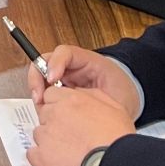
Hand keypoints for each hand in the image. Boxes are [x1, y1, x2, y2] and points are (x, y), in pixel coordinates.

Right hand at [27, 43, 143, 118]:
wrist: (128, 98)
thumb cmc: (124, 92)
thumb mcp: (117, 94)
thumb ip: (102, 98)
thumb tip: (82, 103)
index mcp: (87, 61)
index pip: (64, 52)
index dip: (55, 63)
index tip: (52, 79)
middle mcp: (72, 66)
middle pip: (44, 62)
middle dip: (37, 78)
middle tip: (39, 97)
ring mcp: (64, 77)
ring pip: (40, 77)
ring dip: (37, 90)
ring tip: (42, 107)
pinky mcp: (60, 90)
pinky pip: (45, 92)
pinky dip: (42, 101)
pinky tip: (47, 113)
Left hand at [27, 87, 134, 165]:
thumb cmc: (117, 139)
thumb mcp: (113, 107)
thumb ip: (92, 96)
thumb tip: (80, 94)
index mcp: (70, 100)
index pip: (51, 95)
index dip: (59, 106)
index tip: (66, 116)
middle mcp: (54, 114)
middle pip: (44, 114)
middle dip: (54, 123)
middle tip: (70, 136)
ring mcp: (45, 135)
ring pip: (39, 134)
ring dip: (49, 142)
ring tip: (68, 153)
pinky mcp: (40, 157)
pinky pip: (32, 154)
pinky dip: (42, 159)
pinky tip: (57, 164)